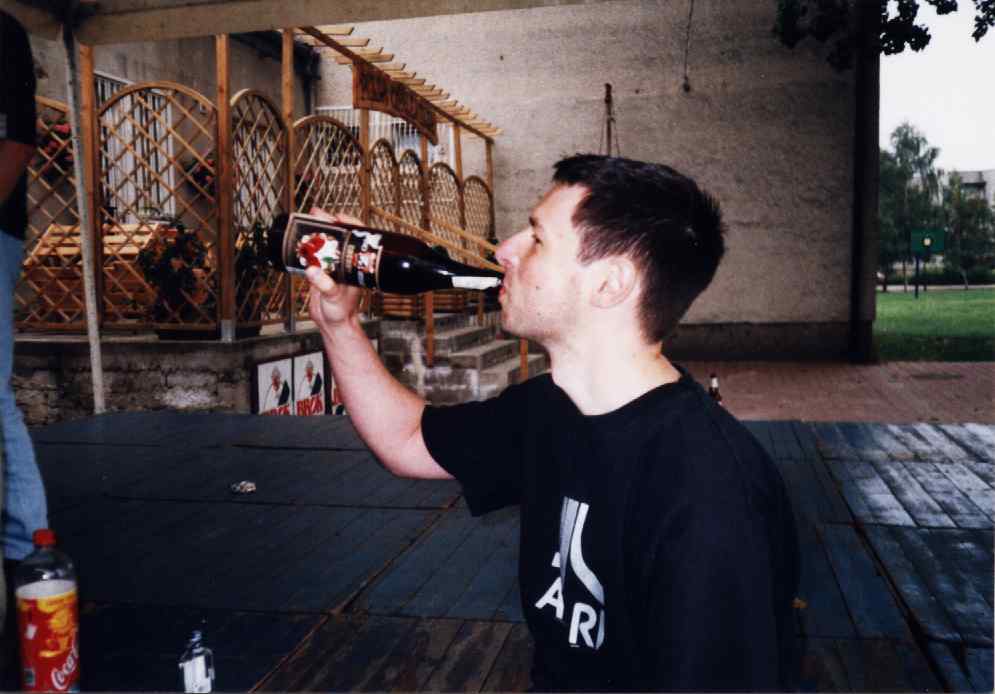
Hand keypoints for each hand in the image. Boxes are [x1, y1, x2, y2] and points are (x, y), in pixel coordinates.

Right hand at [304, 207, 363, 330]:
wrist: (332, 325)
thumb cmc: (341, 313)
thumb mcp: (334, 297)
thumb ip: (324, 285)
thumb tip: (314, 271)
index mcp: (354, 267)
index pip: (356, 240)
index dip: (349, 225)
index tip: (338, 217)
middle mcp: (345, 264)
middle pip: (339, 237)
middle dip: (328, 223)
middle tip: (317, 214)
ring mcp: (332, 267)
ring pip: (326, 244)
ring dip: (317, 232)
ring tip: (307, 220)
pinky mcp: (320, 273)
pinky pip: (313, 256)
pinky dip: (307, 247)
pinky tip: (300, 239)